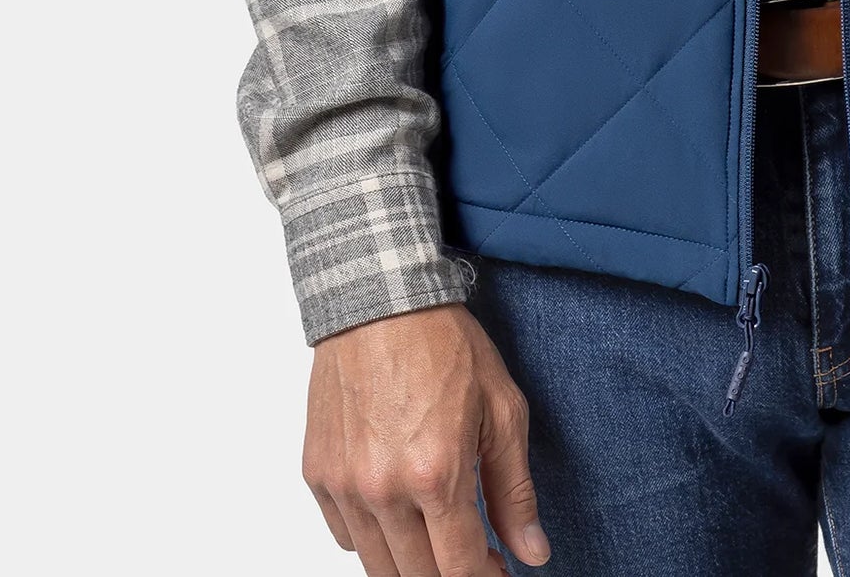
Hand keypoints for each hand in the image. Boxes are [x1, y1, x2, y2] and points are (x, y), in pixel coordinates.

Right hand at [302, 302, 550, 573]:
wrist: (380, 299)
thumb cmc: (444, 344)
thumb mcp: (502, 409)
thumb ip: (514, 490)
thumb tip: (532, 552)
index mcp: (436, 474)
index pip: (460, 569)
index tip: (498, 570)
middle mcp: (383, 490)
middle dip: (452, 572)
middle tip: (475, 552)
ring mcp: (344, 486)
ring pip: (378, 567)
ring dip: (412, 562)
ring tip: (438, 532)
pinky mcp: (317, 475)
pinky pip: (345, 537)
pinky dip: (373, 537)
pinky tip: (397, 509)